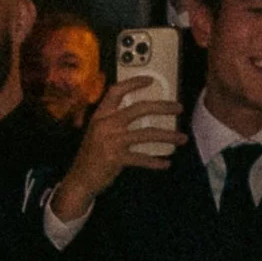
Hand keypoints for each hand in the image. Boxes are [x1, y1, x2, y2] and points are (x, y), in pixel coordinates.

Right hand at [56, 75, 180, 224]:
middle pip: (139, 108)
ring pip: (147, 134)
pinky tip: (166, 163)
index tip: (150, 80)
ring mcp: (112, 142)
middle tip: (178, 108)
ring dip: (168, 136)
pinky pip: (142, 158)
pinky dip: (155, 162)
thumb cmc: (91, 156)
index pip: (116, 91)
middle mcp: (106, 125)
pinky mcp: (117, 159)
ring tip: (182, 139)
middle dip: (163, 107)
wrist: (79, 180)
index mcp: (101, 116)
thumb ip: (113, 121)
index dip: (133, 83)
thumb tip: (139, 113)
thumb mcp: (97, 133)